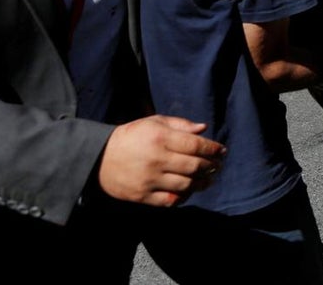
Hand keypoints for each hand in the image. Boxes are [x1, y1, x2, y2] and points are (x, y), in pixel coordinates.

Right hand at [98, 115, 224, 206]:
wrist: (100, 158)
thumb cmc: (132, 136)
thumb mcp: (154, 122)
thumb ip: (180, 124)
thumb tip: (204, 129)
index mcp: (160, 138)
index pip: (195, 145)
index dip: (212, 148)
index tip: (222, 150)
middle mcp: (156, 159)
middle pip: (194, 166)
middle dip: (211, 166)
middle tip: (218, 165)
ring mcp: (149, 179)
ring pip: (186, 185)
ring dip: (202, 183)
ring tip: (209, 179)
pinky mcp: (143, 196)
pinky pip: (170, 200)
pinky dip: (184, 197)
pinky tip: (189, 191)